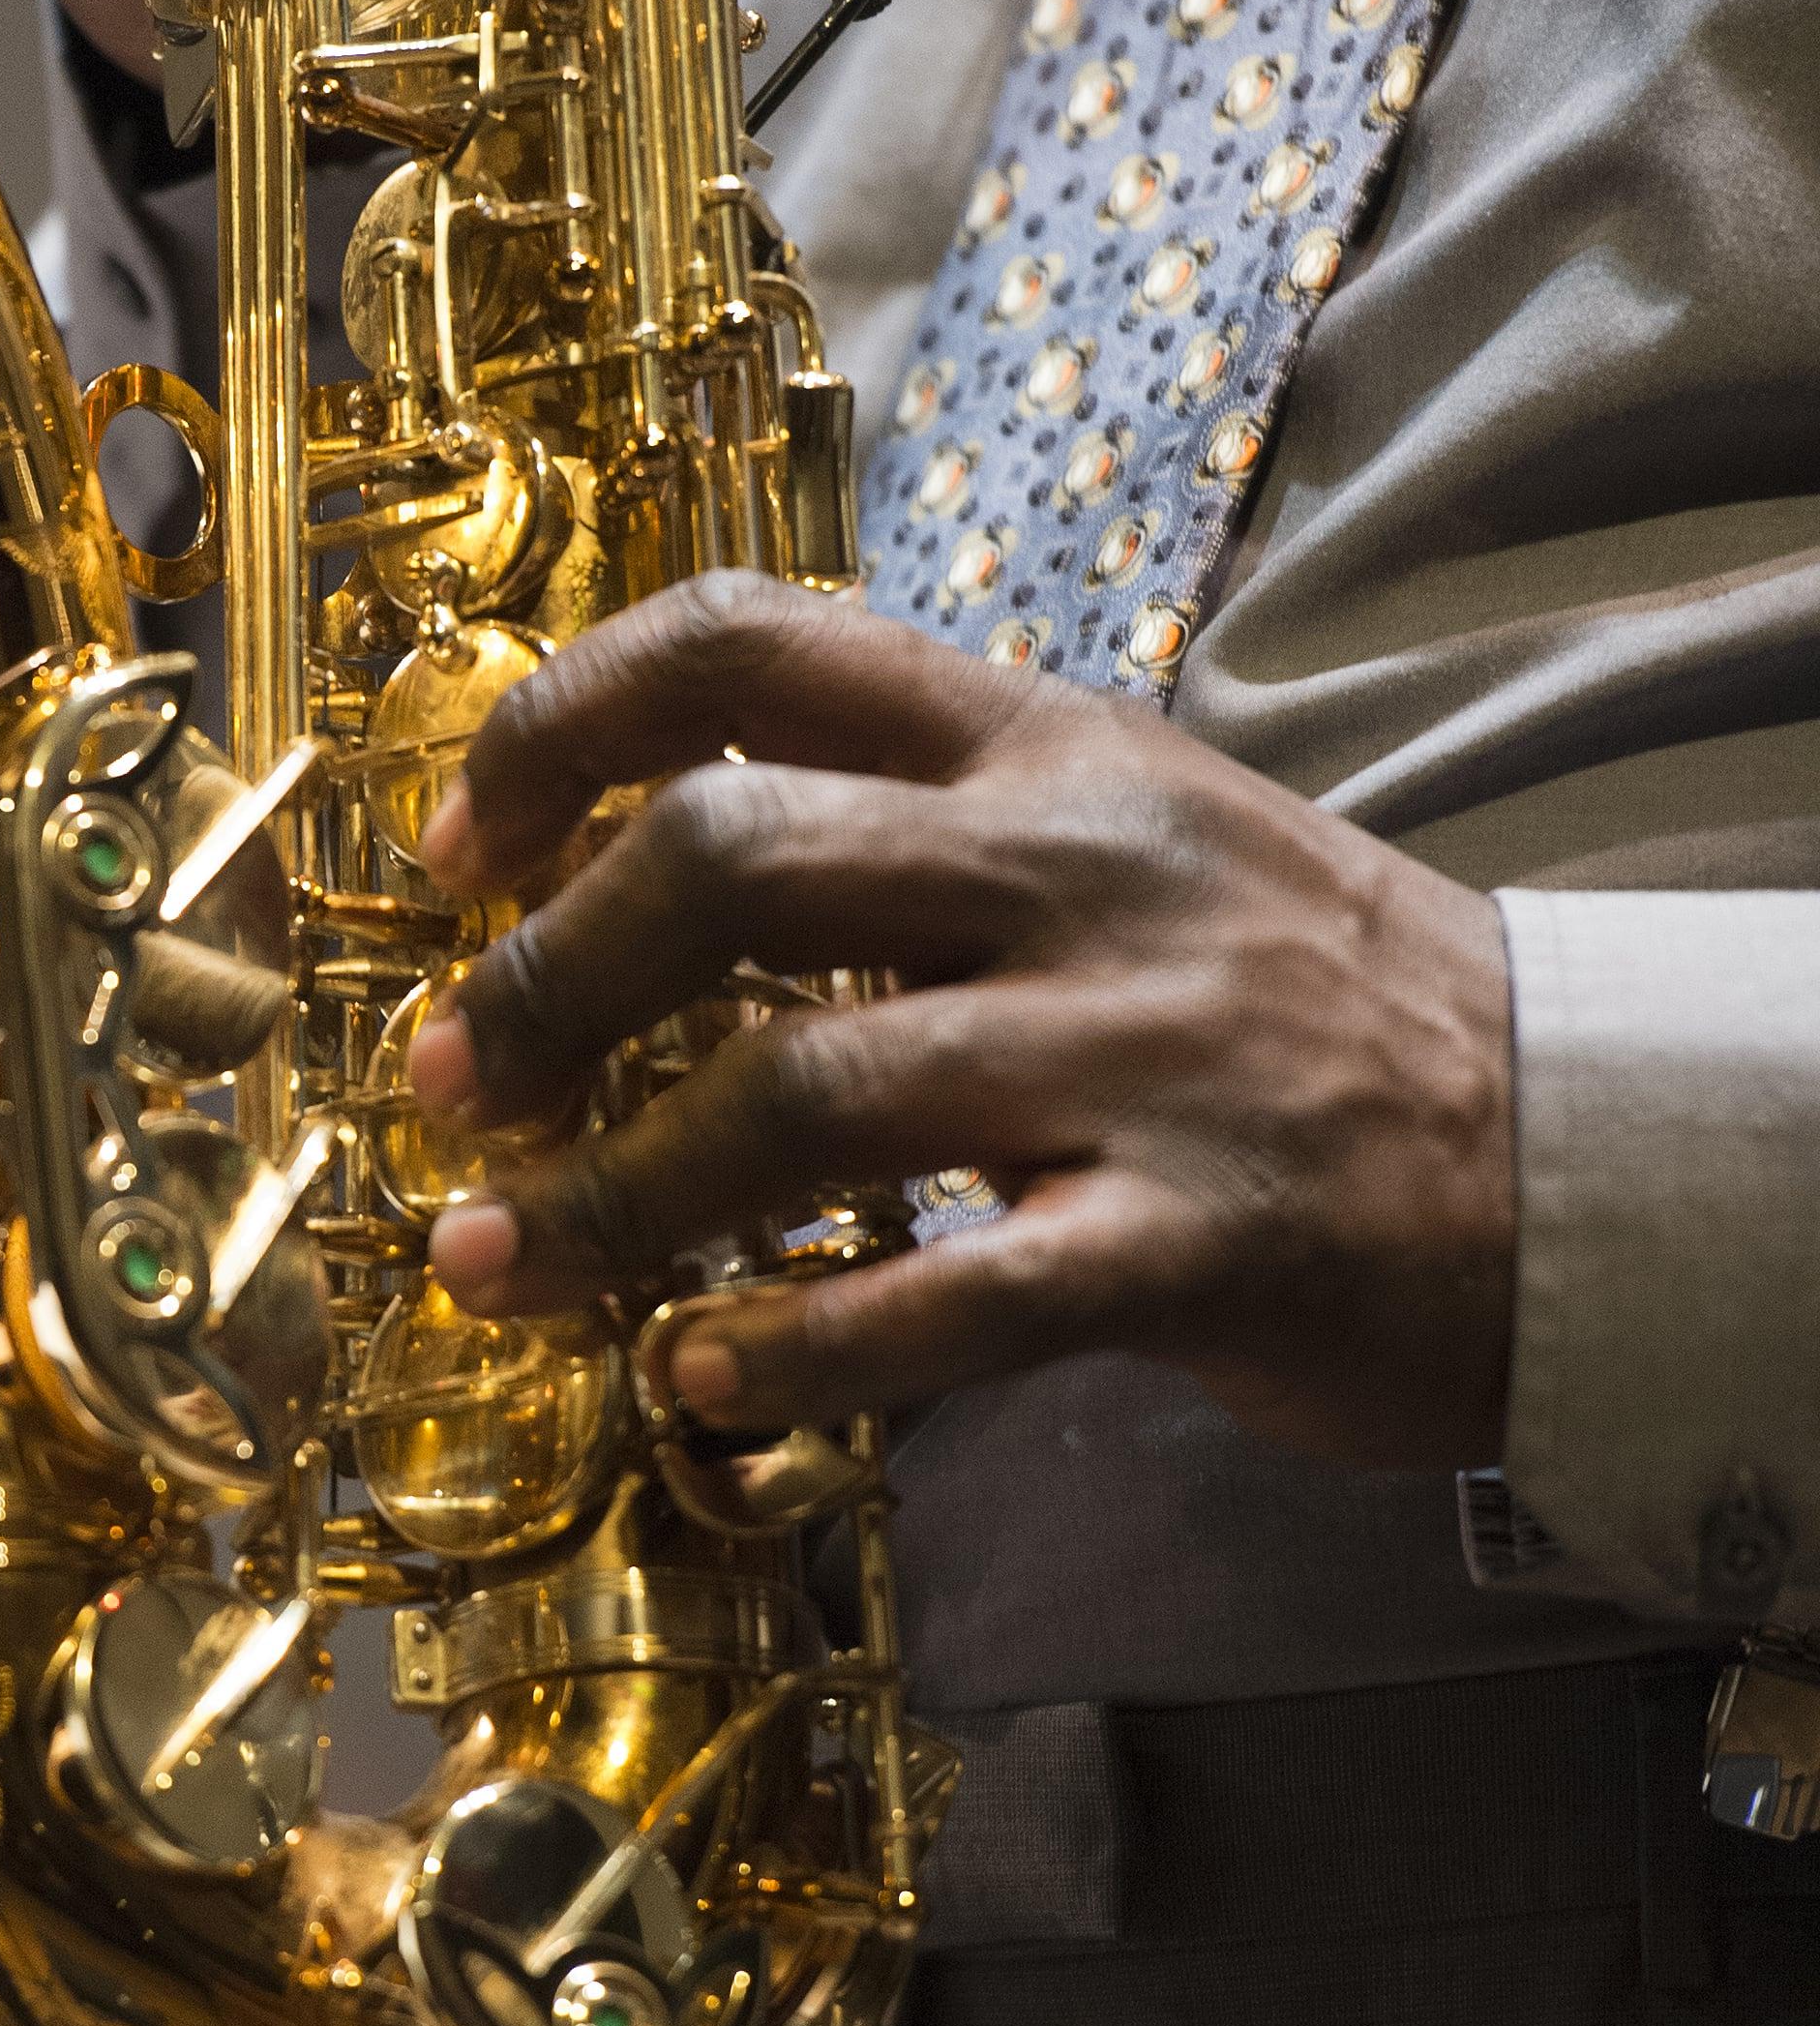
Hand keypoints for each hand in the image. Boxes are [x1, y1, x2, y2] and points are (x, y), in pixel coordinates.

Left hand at [403, 577, 1516, 1473]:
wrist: (1578, 1147)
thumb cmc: (1302, 1003)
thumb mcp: (1122, 837)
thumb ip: (915, 831)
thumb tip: (643, 872)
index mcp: (1041, 745)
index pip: (752, 645)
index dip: (561, 726)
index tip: (456, 846)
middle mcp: (1078, 866)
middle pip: (726, 860)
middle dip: (539, 979)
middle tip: (447, 1082)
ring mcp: (1143, 1052)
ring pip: (806, 1086)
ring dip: (610, 1190)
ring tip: (499, 1264)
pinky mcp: (1196, 1241)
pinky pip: (955, 1297)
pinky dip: (797, 1347)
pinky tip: (699, 1380)